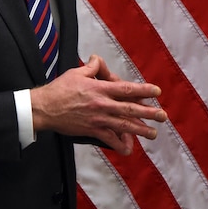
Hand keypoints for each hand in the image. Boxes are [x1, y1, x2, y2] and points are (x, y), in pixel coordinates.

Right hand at [30, 55, 166, 153]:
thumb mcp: (77, 73)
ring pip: (123, 125)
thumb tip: (98, 59)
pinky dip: (119, 145)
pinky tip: (128, 149)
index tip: (156, 92)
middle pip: (130, 109)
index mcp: (100, 88)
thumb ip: (92, 67)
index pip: (127, 89)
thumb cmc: (60, 89)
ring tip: (153, 133)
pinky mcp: (91, 130)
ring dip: (140, 130)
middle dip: (148, 113)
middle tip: (163, 116)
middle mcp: (102, 104)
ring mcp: (98, 119)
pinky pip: (108, 139)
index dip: (144, 90)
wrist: (44, 108)